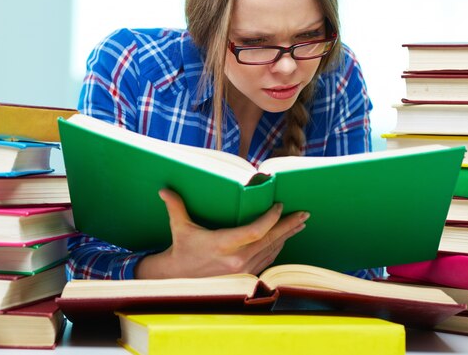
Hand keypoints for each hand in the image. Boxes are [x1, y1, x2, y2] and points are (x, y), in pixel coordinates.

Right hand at [134, 189, 308, 278]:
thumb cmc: (182, 248)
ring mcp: (243, 270)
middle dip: (289, 226)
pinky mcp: (246, 275)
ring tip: (300, 223)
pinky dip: (278, 246)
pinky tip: (285, 238)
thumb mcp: (179, 227)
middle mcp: (236, 260)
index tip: (279, 205)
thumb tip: (164, 189)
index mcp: (222, 245)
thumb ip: (175, 206)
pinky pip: (268, 259)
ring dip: (287, 236)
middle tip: (304, 214)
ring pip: (272, 250)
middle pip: (269, 240)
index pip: (254, 231)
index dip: (270, 219)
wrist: (180, 278)